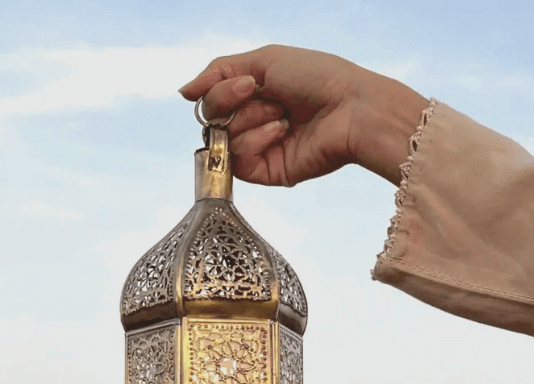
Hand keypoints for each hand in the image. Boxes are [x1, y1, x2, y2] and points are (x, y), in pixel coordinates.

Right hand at [178, 44, 365, 187]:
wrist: (350, 108)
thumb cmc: (318, 78)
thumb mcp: (264, 60)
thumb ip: (220, 72)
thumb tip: (184, 92)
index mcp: (254, 95)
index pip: (212, 99)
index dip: (220, 91)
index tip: (248, 82)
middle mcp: (255, 122)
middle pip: (212, 120)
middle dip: (231, 103)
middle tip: (259, 94)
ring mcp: (262, 149)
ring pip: (224, 140)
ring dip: (251, 121)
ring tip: (281, 115)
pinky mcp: (270, 172)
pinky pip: (240, 163)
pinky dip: (256, 142)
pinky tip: (280, 132)